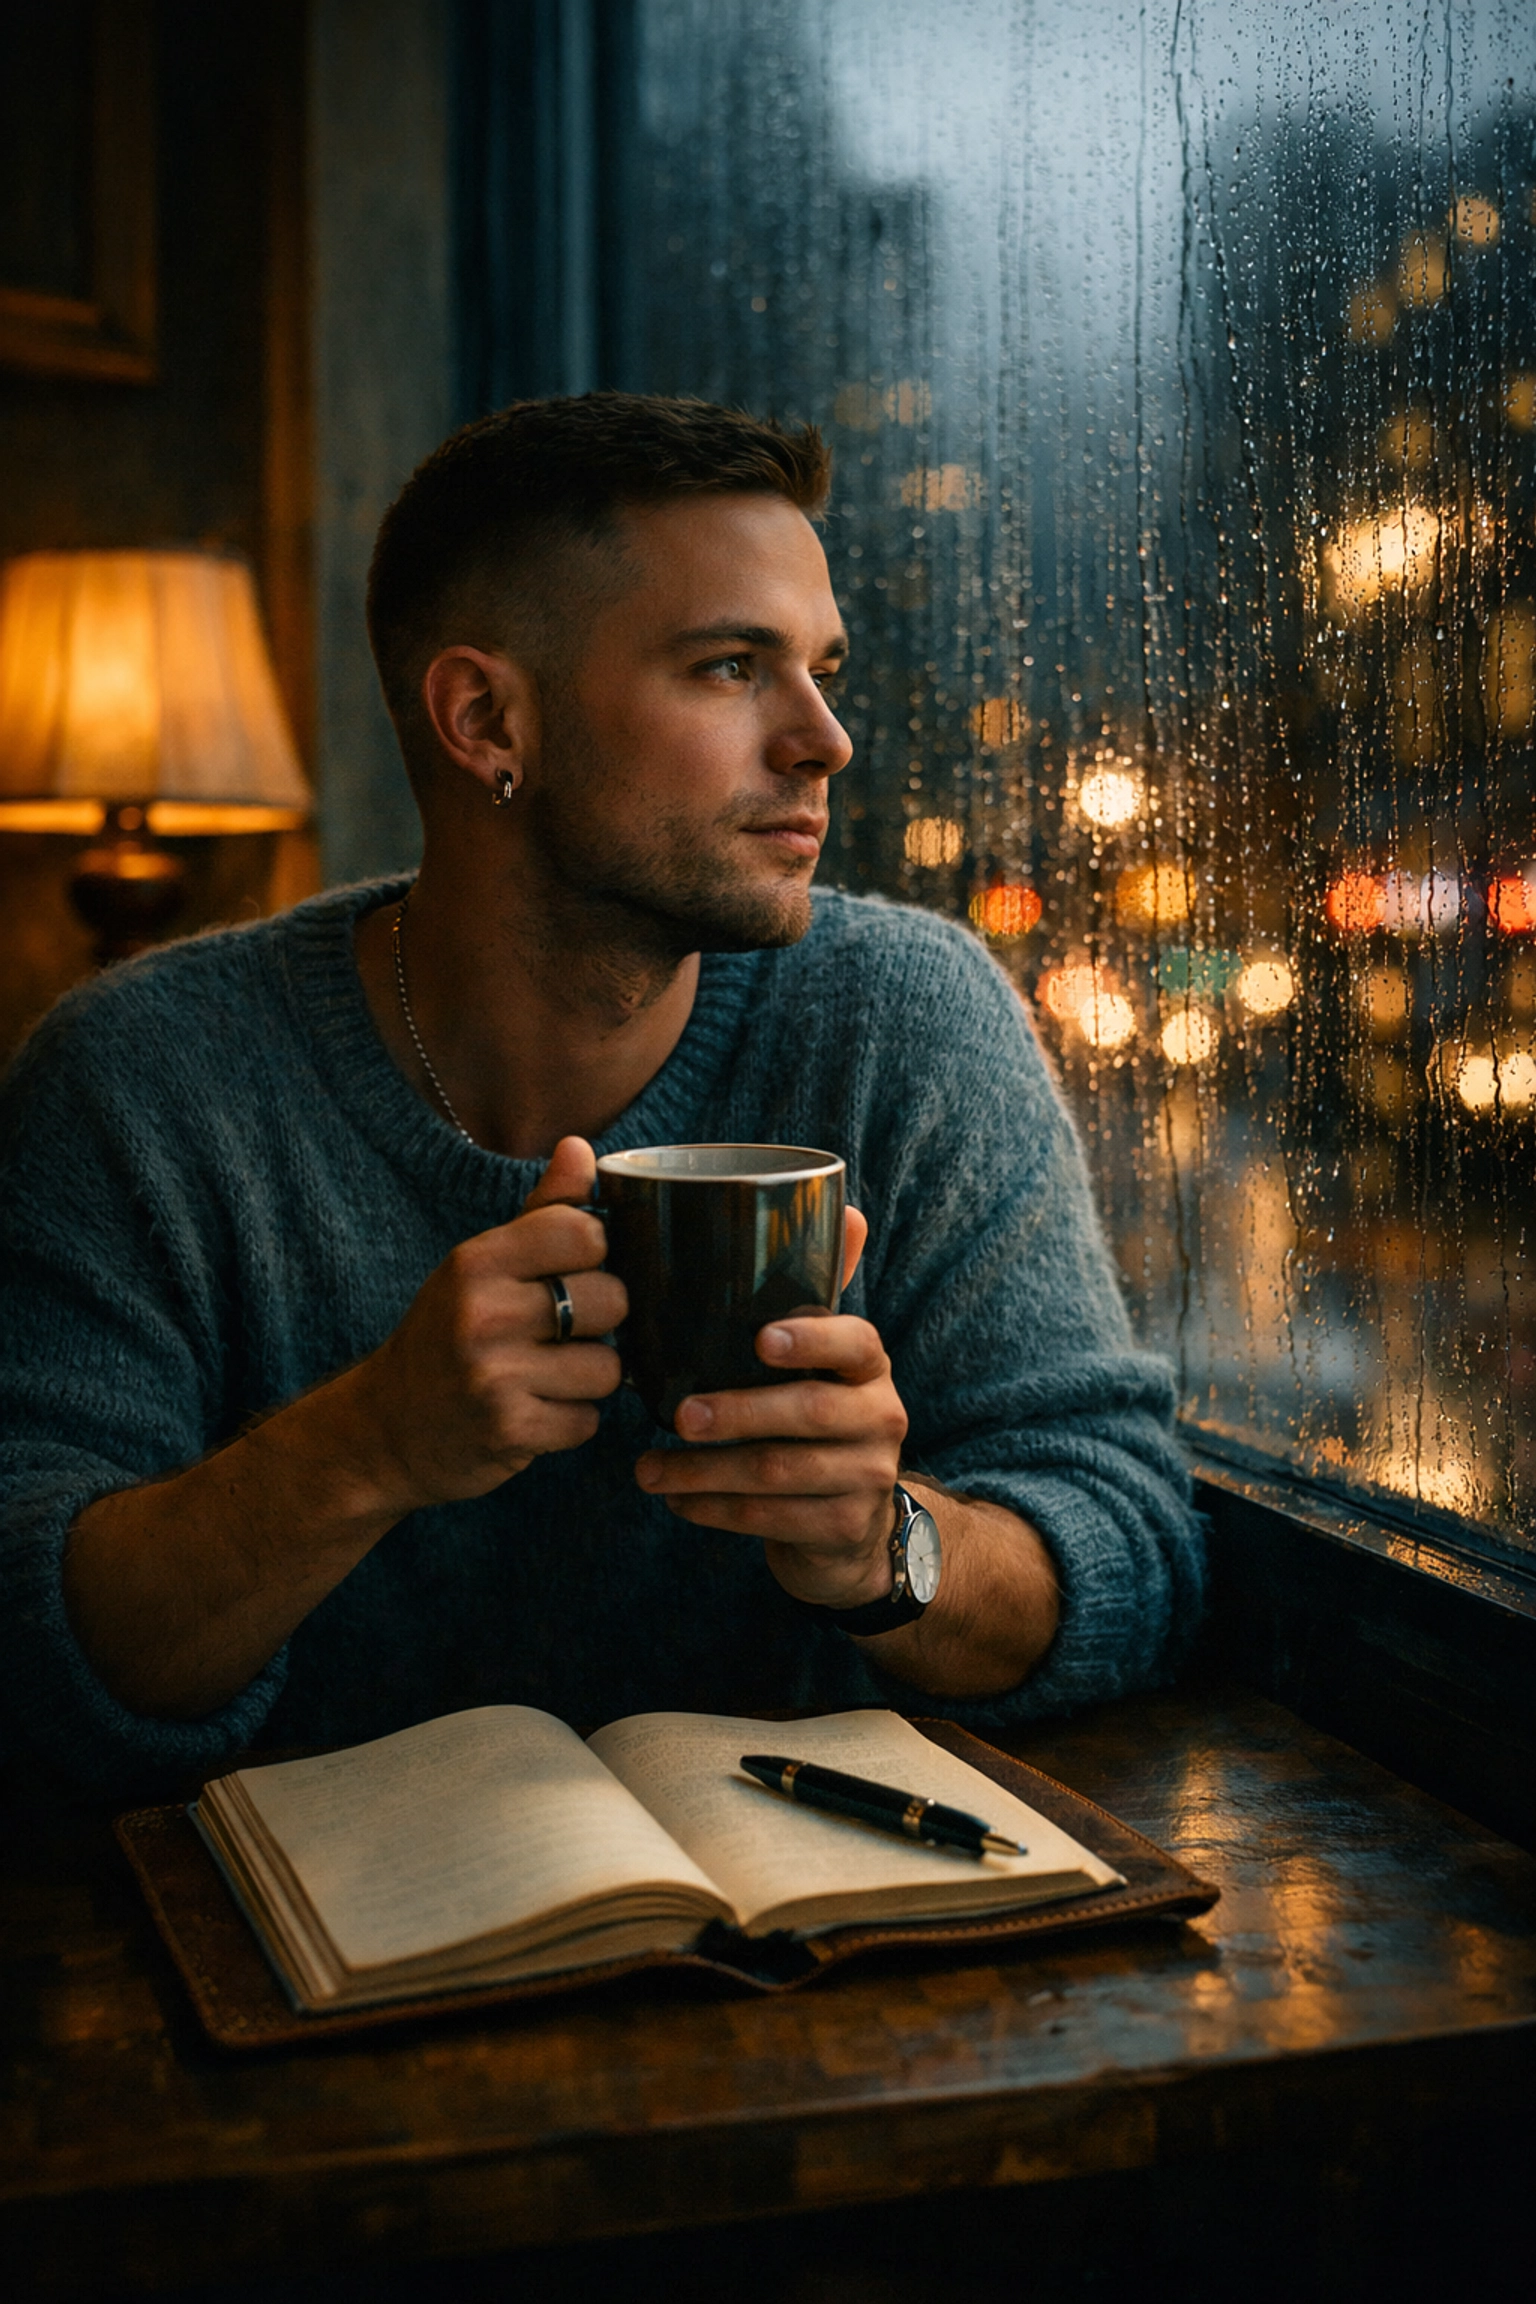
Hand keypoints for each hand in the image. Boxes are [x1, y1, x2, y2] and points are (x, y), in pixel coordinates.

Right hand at [347, 1135, 625, 1511]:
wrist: (383, 1430)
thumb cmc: (445, 1335)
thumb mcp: (479, 1267)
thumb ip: (540, 1212)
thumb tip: (579, 1148)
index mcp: (477, 1261)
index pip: (585, 1233)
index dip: (596, 1255)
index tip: (574, 1272)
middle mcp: (482, 1314)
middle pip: (611, 1300)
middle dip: (599, 1322)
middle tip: (561, 1333)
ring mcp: (493, 1376)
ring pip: (608, 1368)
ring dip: (589, 1379)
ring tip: (547, 1376)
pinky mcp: (509, 1431)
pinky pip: (588, 1421)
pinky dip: (571, 1422)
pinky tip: (536, 1412)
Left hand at [634, 1210, 908, 1609]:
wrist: (854, 1524)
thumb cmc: (815, 1419)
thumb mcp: (820, 1359)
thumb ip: (817, 1291)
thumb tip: (841, 1205)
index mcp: (870, 1366)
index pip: (855, 1341)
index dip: (811, 1339)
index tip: (759, 1339)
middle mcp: (882, 1418)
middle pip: (810, 1412)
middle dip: (739, 1413)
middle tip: (677, 1415)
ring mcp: (867, 1477)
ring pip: (781, 1474)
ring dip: (705, 1471)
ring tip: (647, 1469)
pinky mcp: (843, 1528)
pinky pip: (772, 1519)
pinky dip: (716, 1511)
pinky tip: (675, 1501)